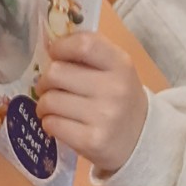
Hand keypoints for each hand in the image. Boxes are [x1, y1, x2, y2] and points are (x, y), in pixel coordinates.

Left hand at [36, 33, 147, 172]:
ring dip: (44, 104)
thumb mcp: (116, 70)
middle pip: (56, 73)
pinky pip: (52, 124)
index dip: (60, 46)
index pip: (83, 44)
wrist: (141, 139)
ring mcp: (104, 117)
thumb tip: (51, 45)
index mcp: (121, 65)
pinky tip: (58, 123)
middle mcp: (115, 89)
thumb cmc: (120, 99)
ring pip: (49, 101)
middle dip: (44, 80)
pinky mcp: (91, 141)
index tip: (54, 54)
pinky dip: (48, 123)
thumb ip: (89, 53)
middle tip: (48, 87)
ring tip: (52, 108)